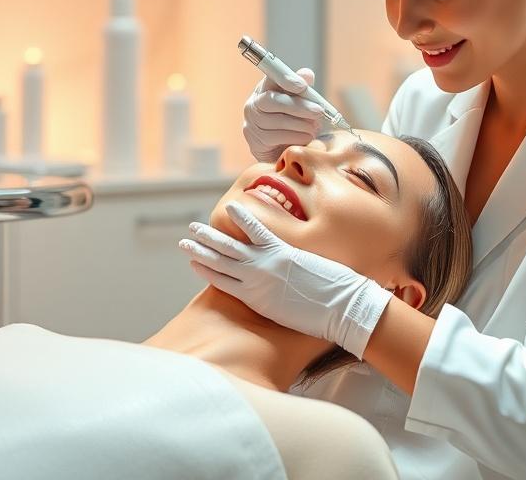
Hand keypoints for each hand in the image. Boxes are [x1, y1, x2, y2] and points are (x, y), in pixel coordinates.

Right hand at [180, 201, 392, 358]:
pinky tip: (231, 207)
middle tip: (184, 243)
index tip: (193, 263)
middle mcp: (253, 283)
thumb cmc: (320, 318)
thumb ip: (272, 300)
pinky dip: (243, 219)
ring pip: (229, 249)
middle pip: (219, 264)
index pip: (222, 282)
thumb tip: (270, 293)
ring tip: (194, 229)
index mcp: (254, 299)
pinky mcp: (280, 253)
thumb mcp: (287, 314)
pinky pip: (257, 232)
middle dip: (199, 253)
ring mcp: (265, 266)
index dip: (206, 271)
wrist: (341, 312)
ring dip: (210, 237)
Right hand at [242, 68, 324, 161]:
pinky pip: (277, 137)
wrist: (282, 149)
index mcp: (265, 88)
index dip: (285, 79)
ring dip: (300, 124)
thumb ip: (303, 89)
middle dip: (298, 106)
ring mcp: (252, 123)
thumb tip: (307, 74)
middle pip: (272, 101)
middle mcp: (254, 104)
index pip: (270, 78)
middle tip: (319, 111)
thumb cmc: (293, 120)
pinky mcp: (256, 142)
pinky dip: (296, 136)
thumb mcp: (300, 102)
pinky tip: (307, 137)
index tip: (302, 85)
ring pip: (277, 121)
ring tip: (315, 127)